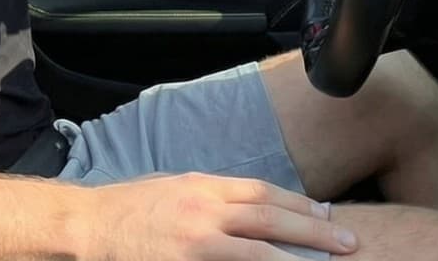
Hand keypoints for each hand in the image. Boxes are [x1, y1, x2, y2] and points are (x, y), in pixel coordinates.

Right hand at [75, 172, 358, 259]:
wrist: (90, 223)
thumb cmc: (134, 206)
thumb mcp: (178, 186)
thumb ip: (214, 196)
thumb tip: (252, 206)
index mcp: (205, 185)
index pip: (263, 193)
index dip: (299, 203)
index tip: (326, 213)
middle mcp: (204, 210)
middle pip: (269, 218)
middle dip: (313, 230)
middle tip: (348, 241)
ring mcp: (195, 241)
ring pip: (257, 251)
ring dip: (295, 258)